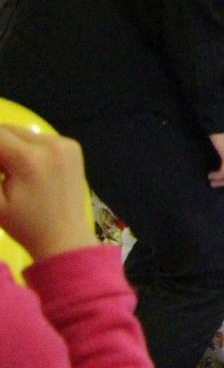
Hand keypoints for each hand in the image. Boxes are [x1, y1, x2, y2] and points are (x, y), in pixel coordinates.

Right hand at [0, 125, 96, 261]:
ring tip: (6, 172)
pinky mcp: (73, 146)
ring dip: (7, 145)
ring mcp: (65, 143)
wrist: (65, 237)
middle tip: (0, 174)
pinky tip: (22, 169)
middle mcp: (51, 144)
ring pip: (22, 133)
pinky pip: (38, 138)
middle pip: (7, 130)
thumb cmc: (24, 225)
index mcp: (30, 158)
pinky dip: (24, 147)